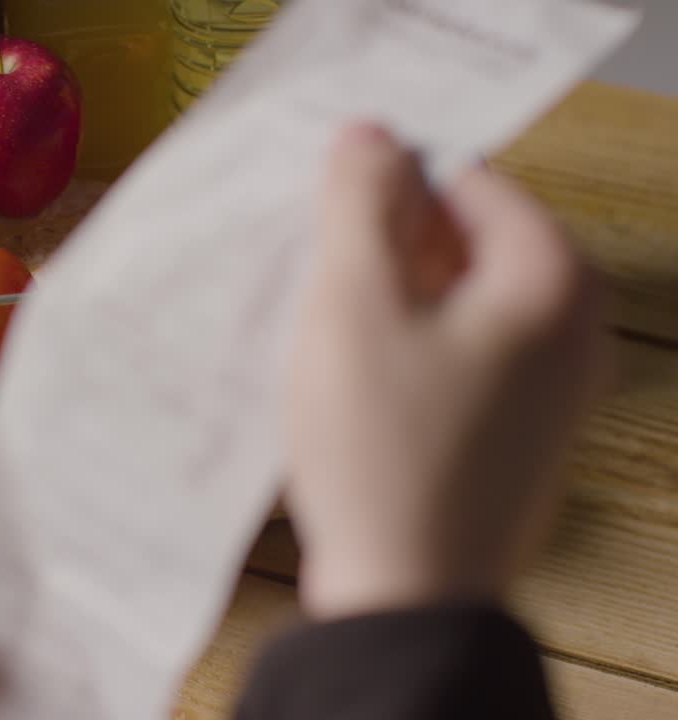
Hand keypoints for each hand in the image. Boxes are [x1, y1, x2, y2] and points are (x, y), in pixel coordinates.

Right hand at [287, 124, 609, 619]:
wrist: (404, 595)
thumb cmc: (382, 450)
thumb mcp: (351, 307)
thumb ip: (358, 204)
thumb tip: (368, 137)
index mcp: (551, 282)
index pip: (466, 180)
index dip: (387, 182)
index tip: (322, 209)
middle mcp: (572, 329)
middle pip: (467, 241)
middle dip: (387, 242)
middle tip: (314, 268)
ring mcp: (550, 387)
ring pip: (458, 301)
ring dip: (389, 297)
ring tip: (321, 324)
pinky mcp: (516, 431)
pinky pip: (459, 355)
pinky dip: (406, 347)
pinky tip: (349, 374)